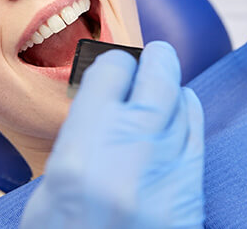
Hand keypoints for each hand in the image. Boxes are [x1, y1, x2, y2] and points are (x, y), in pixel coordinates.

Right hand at [20, 41, 203, 228]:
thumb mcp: (51, 189)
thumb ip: (80, 138)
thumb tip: (102, 105)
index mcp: (82, 151)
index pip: (110, 71)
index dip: (112, 63)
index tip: (113, 67)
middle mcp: (129, 152)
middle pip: (156, 74)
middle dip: (152, 59)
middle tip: (149, 56)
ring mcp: (167, 170)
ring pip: (181, 99)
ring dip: (170, 87)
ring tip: (160, 86)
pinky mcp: (191, 190)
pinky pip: (195, 130)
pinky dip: (187, 113)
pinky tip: (179, 111)